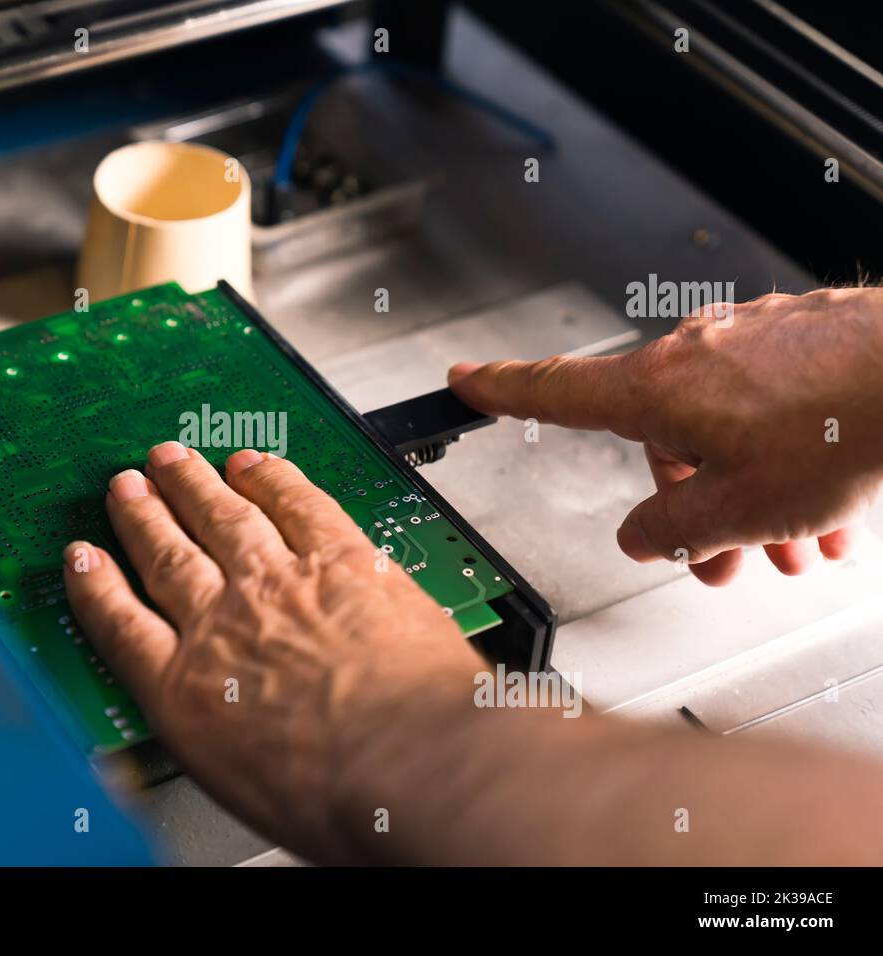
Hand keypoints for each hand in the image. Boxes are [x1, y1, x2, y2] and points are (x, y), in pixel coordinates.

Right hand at [62, 441, 479, 862]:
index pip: (121, 627)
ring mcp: (278, 583)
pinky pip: (295, 504)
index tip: (83, 558)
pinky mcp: (340, 558)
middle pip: (167, 558)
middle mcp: (221, 625)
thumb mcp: (240, 791)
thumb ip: (219, 743)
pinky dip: (270, 479)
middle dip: (142, 519)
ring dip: (193, 485)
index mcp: (185, 693)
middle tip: (124, 487)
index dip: (97, 587)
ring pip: (221, 519)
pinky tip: (253, 464)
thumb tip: (223, 742)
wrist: (408, 763)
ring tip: (172, 459)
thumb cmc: (338, 798)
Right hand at [449, 289, 882, 584]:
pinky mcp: (795, 339)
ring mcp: (747, 339)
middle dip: (691, 503)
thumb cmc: (845, 424)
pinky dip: (785, 460)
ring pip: (724, 430)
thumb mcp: (739, 508)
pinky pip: (768, 409)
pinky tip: (825, 508)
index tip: (465, 379)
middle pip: (660, 437)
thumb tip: (641, 534)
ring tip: (792, 544)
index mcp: (658, 389)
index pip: (554, 388)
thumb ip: (672, 528)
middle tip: (721, 557)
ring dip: (751, 493)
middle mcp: (693, 352)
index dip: (500, 390)